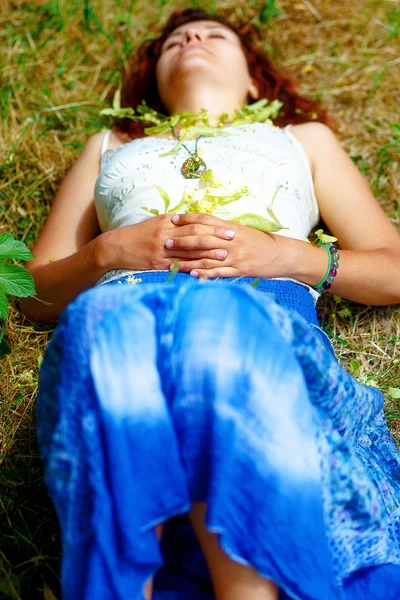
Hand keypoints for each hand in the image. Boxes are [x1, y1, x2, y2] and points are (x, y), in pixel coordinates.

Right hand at [100, 213, 236, 271]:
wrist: (116, 247)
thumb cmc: (138, 235)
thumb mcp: (155, 223)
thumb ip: (174, 223)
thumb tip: (193, 220)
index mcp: (167, 222)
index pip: (194, 222)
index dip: (213, 224)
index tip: (229, 227)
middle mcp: (166, 234)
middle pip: (195, 234)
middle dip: (215, 236)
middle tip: (233, 238)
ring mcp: (162, 250)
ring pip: (189, 251)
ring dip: (208, 253)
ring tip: (225, 255)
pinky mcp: (158, 264)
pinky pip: (178, 267)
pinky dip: (192, 268)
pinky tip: (205, 271)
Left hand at [167, 213, 290, 278]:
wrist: (282, 255)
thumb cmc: (261, 241)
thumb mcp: (243, 230)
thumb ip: (224, 229)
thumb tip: (205, 226)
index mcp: (231, 228)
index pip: (206, 220)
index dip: (188, 219)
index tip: (173, 219)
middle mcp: (231, 241)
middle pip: (202, 238)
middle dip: (182, 240)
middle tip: (167, 242)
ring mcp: (235, 256)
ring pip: (207, 257)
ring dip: (188, 260)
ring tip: (172, 262)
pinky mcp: (239, 270)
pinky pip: (218, 273)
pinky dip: (204, 274)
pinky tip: (191, 275)